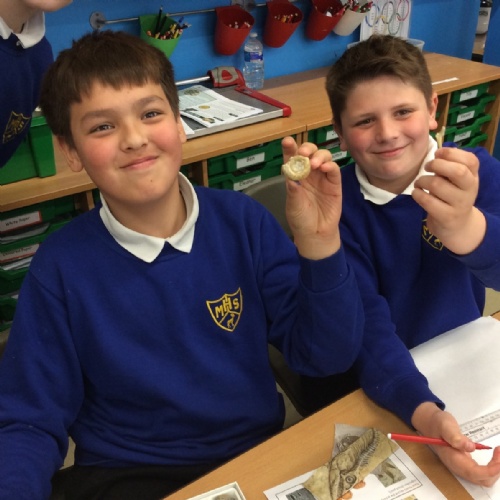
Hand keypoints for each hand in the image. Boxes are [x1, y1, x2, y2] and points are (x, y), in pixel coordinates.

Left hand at [281, 136, 341, 259]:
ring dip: (318, 156)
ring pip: (323, 157)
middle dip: (306, 149)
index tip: (287, 142)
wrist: (315, 234)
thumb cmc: (301, 220)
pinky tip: (324, 168)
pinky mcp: (334, 184)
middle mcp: (309, 174)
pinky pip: (334, 170)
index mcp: (295, 176)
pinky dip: (330, 165)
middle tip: (303, 153)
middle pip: (309, 153)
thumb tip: (291, 176)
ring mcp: (322, 177)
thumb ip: (293, 191)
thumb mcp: (293, 206)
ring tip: (314, 164)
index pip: (292, 159)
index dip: (290, 148)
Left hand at [412, 147, 485, 254]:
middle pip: (457, 171)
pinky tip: (416, 193)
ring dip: (422, 180)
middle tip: (426, 167)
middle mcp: (470, 189)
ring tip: (419, 183)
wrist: (457, 226)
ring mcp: (459, 204)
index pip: (470, 160)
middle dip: (437, 165)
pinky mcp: (447, 216)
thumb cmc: (452, 197)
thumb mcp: (457, 181)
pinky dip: (417, 194)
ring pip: (437, 185)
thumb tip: (438, 153)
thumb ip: (451, 166)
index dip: (451, 153)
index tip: (437, 154)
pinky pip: (428, 201)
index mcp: (473, 176)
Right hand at [412, 403, 499, 486]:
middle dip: (496, 470)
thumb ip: (455, 436)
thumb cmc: (437, 424)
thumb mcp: (445, 425)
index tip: (499, 459)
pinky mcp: (466, 464)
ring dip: (495, 469)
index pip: (475, 473)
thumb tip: (470, 447)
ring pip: (484, 478)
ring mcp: (463, 467)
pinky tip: (495, 455)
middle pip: (482, 479)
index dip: (490, 470)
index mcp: (453, 459)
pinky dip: (493, 467)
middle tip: (499, 452)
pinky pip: (483, 472)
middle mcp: (459, 467)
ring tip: (498, 453)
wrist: (431, 424)